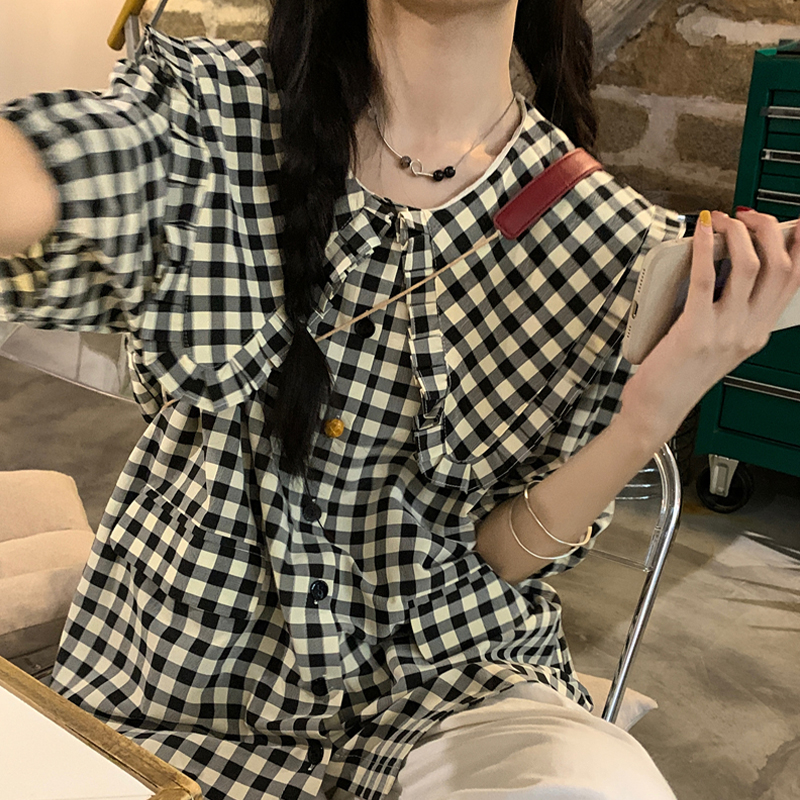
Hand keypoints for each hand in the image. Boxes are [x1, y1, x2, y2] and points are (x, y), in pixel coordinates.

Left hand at [619, 209, 799, 445]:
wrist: (657, 409)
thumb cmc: (679, 377)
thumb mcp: (720, 345)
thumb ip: (730, 314)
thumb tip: (725, 268)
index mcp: (758, 333)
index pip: (794, 280)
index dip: (797, 244)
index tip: (787, 222)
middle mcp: (748, 331)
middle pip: (780, 266)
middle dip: (769, 229)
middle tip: (747, 217)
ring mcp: (725, 331)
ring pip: (750, 265)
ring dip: (737, 233)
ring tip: (721, 221)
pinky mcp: (695, 330)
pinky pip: (704, 278)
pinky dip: (704, 247)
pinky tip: (699, 231)